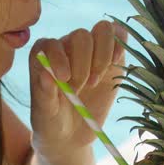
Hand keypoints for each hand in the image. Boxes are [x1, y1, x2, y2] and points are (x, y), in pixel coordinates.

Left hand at [27, 19, 127, 159]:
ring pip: (103, 30)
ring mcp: (90, 49)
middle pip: (80, 36)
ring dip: (102, 57)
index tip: (64, 80)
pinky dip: (121, 45)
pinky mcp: (110, 56)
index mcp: (42, 56)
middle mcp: (66, 47)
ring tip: (95, 81)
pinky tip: (114, 65)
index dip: (59, 58)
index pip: (51, 43)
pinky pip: (119, 35)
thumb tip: (46, 75)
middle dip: (84, 64)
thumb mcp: (44, 114)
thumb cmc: (51, 122)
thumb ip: (44, 94)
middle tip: (80, 89)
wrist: (70, 135)